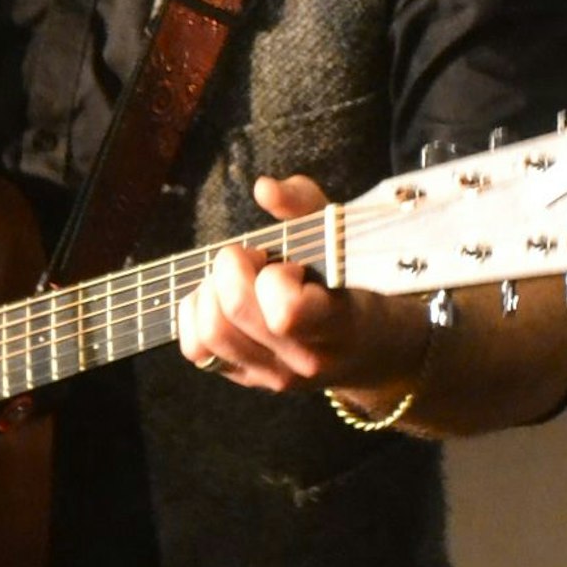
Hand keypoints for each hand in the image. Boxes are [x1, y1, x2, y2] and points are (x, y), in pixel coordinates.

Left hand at [175, 173, 427, 397]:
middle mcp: (301, 360)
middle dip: (230, 268)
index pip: (286, 312)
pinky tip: (219, 299)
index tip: (285, 262)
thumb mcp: (340, 238)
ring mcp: (271, 374)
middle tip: (251, 258)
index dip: (274, 276)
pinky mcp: (246, 377)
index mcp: (335, 325)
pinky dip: (196, 315)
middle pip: (233, 312)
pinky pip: (196, 350)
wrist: (370, 349)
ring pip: (209, 332)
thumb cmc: (352, 283)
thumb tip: (263, 188)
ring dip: (210, 292)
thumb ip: (305, 205)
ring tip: (235, 280)